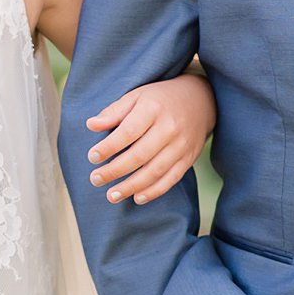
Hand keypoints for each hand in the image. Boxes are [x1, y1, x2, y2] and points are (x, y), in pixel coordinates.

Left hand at [84, 70, 214, 204]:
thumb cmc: (161, 99)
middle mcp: (169, 128)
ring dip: (131, 186)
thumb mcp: (137, 96)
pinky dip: (154, 191)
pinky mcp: (189, 158)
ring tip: (111, 195)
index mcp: (153, 109)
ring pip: (154, 171)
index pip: (128, 132)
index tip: (92, 157)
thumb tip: (91, 125)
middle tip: (95, 179)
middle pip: (139, 155)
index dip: (109, 147)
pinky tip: (137, 197)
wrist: (202, 100)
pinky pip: (171, 179)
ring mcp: (181, 145)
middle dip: (115, 170)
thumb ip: (114, 112)